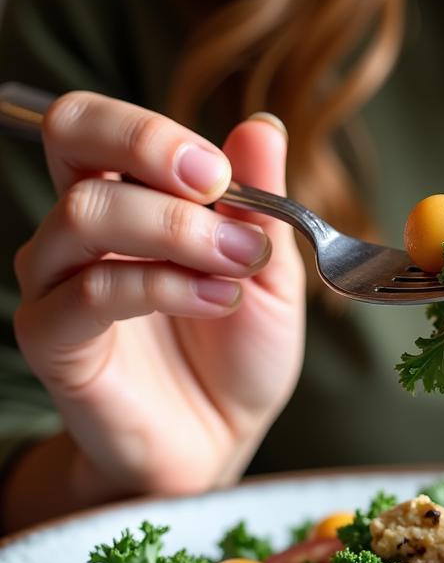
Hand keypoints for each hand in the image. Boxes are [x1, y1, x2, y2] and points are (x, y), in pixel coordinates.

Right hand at [7, 92, 305, 521]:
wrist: (221, 438)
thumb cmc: (240, 354)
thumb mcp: (269, 273)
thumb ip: (261, 205)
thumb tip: (263, 126)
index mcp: (131, 200)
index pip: (103, 125)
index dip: (155, 131)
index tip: (224, 170)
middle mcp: (83, 230)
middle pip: (70, 137)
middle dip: (147, 145)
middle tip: (216, 184)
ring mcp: (60, 282)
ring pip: (86, 214)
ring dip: (178, 229)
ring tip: (239, 264)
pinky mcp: (55, 341)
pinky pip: (89, 293)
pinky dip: (162, 285)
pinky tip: (216, 299)